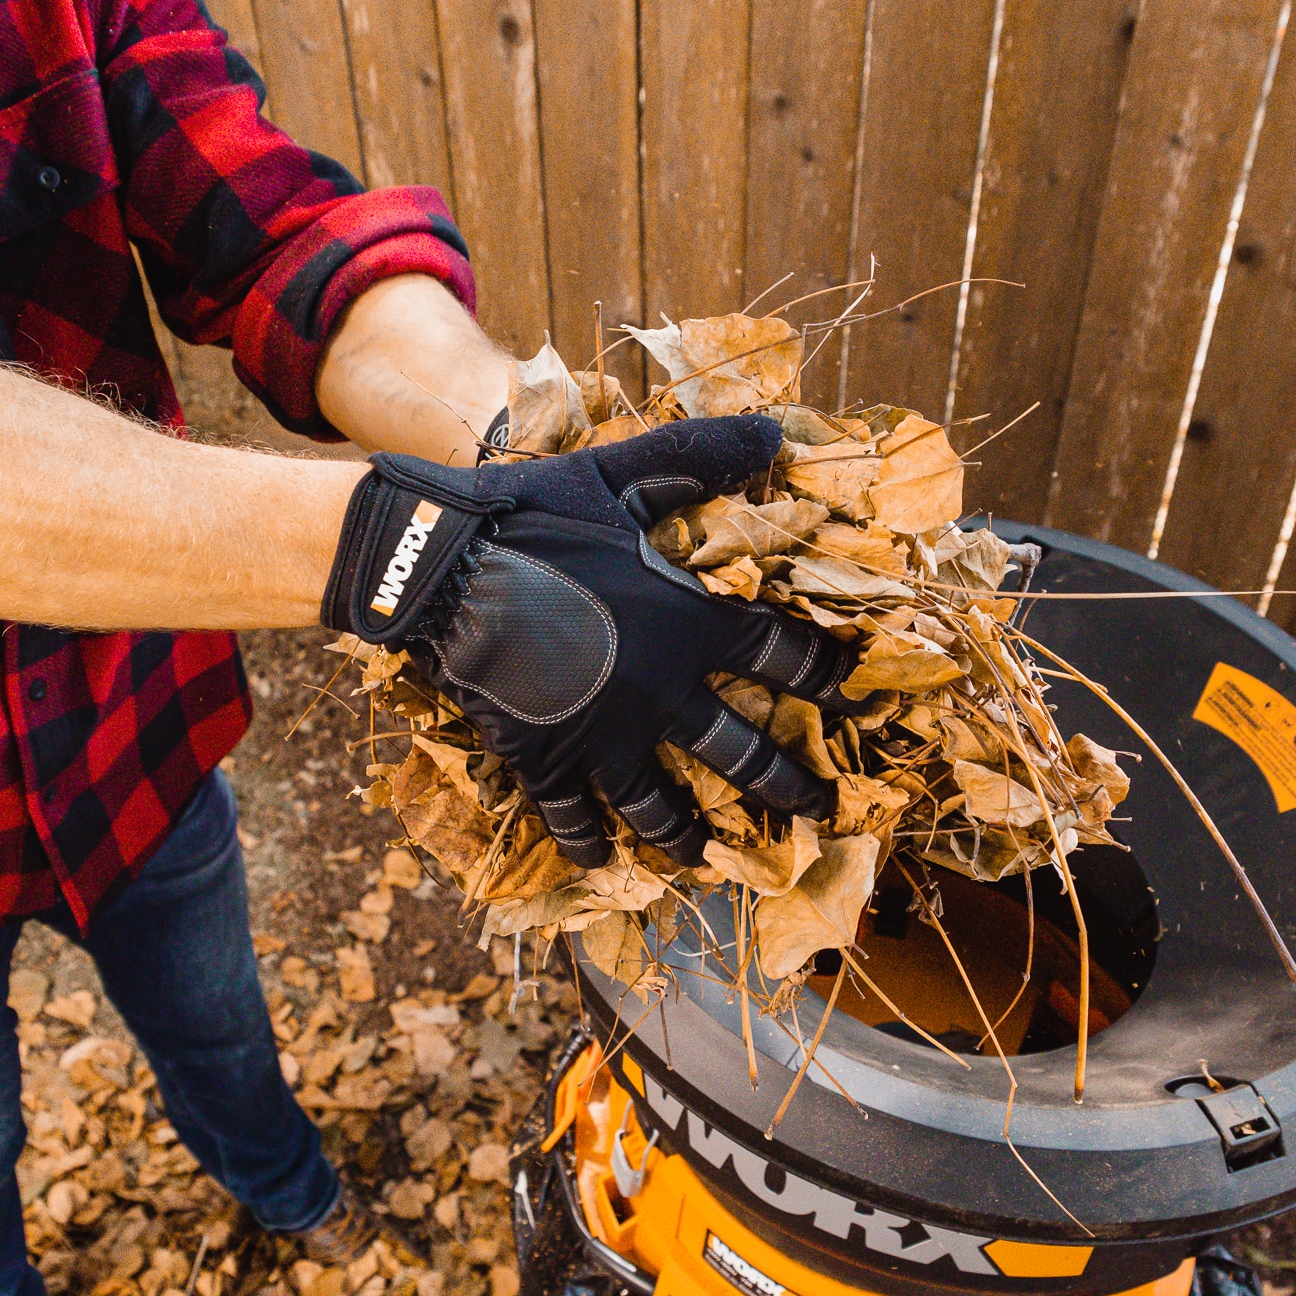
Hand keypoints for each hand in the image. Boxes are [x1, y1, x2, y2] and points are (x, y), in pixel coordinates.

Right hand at [323, 417, 862, 867]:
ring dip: (690, 832)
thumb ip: (701, 455)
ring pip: (661, 802)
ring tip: (712, 856)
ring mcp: (604, 735)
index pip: (780, 654)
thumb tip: (775, 430)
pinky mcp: (545, 758)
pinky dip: (589, 843)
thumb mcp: (622, 472)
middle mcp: (662, 691)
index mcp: (691, 622)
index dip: (826, 676)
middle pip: (741, 750)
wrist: (439, 568)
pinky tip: (602, 865)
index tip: (857, 699)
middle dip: (787, 782)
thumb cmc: (534, 513)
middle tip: (820, 809)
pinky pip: (573, 813)